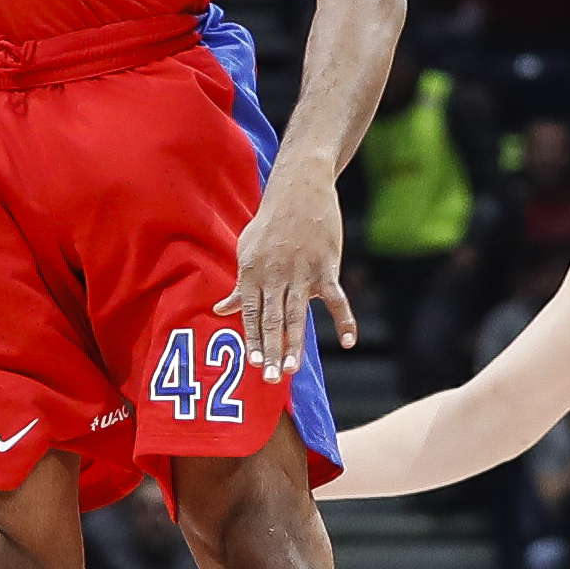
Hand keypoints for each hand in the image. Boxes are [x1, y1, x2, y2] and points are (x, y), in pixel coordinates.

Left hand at [221, 169, 355, 383]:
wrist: (299, 189)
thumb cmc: (269, 222)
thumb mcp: (246, 250)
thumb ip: (239, 285)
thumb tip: (221, 310)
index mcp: (253, 273)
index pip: (252, 314)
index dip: (253, 340)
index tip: (253, 365)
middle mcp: (275, 276)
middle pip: (273, 321)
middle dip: (271, 352)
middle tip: (271, 379)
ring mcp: (301, 273)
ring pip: (298, 316)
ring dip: (295, 344)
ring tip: (292, 370)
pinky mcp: (326, 267)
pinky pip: (335, 300)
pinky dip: (344, 320)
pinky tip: (348, 342)